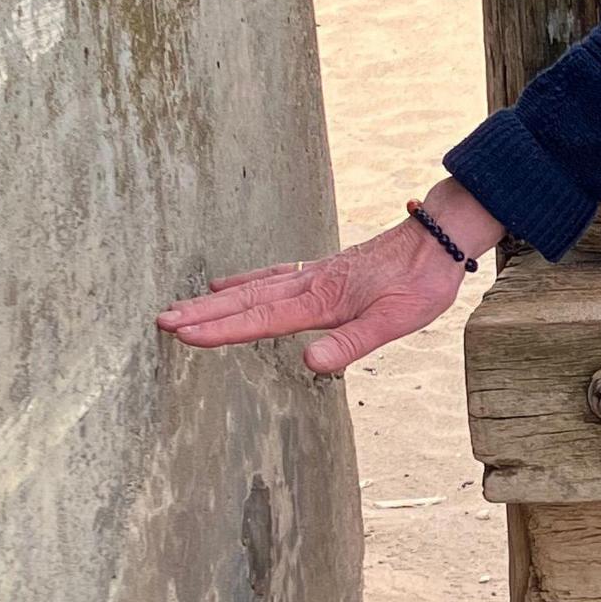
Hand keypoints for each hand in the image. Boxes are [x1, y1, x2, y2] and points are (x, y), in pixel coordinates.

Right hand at [156, 179, 503, 376]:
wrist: (439, 238)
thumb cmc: (421, 282)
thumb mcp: (395, 321)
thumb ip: (352, 343)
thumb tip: (309, 363)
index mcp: (322, 301)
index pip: (261, 319)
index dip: (221, 330)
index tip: (182, 335)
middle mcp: (310, 284)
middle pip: (246, 301)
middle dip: (202, 314)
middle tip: (161, 322)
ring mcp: (314, 274)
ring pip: (253, 287)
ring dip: (215, 300)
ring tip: (179, 306)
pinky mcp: (324, 269)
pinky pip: (271, 274)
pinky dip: (244, 280)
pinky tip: (228, 284)